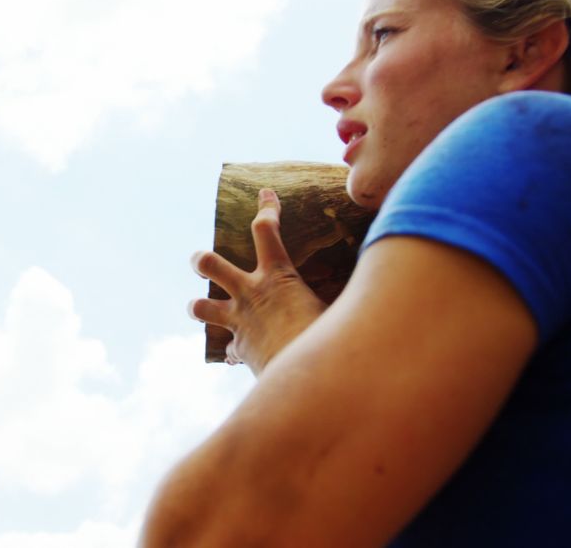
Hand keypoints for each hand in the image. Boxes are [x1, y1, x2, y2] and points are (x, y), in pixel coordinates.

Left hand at [189, 189, 327, 375]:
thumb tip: (373, 274)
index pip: (265, 229)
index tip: (265, 194)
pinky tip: (239, 356)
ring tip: (197, 307)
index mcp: (276, 275)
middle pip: (210, 264)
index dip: (266, 207)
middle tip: (199, 262)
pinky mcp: (239, 348)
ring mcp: (238, 321)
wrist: (305, 376)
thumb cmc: (326, 336)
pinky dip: (234, 351)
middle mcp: (249, 293)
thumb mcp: (337, 304)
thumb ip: (344, 288)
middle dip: (201, 260)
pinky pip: (228, 348)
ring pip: (200, 307)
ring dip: (198, 307)